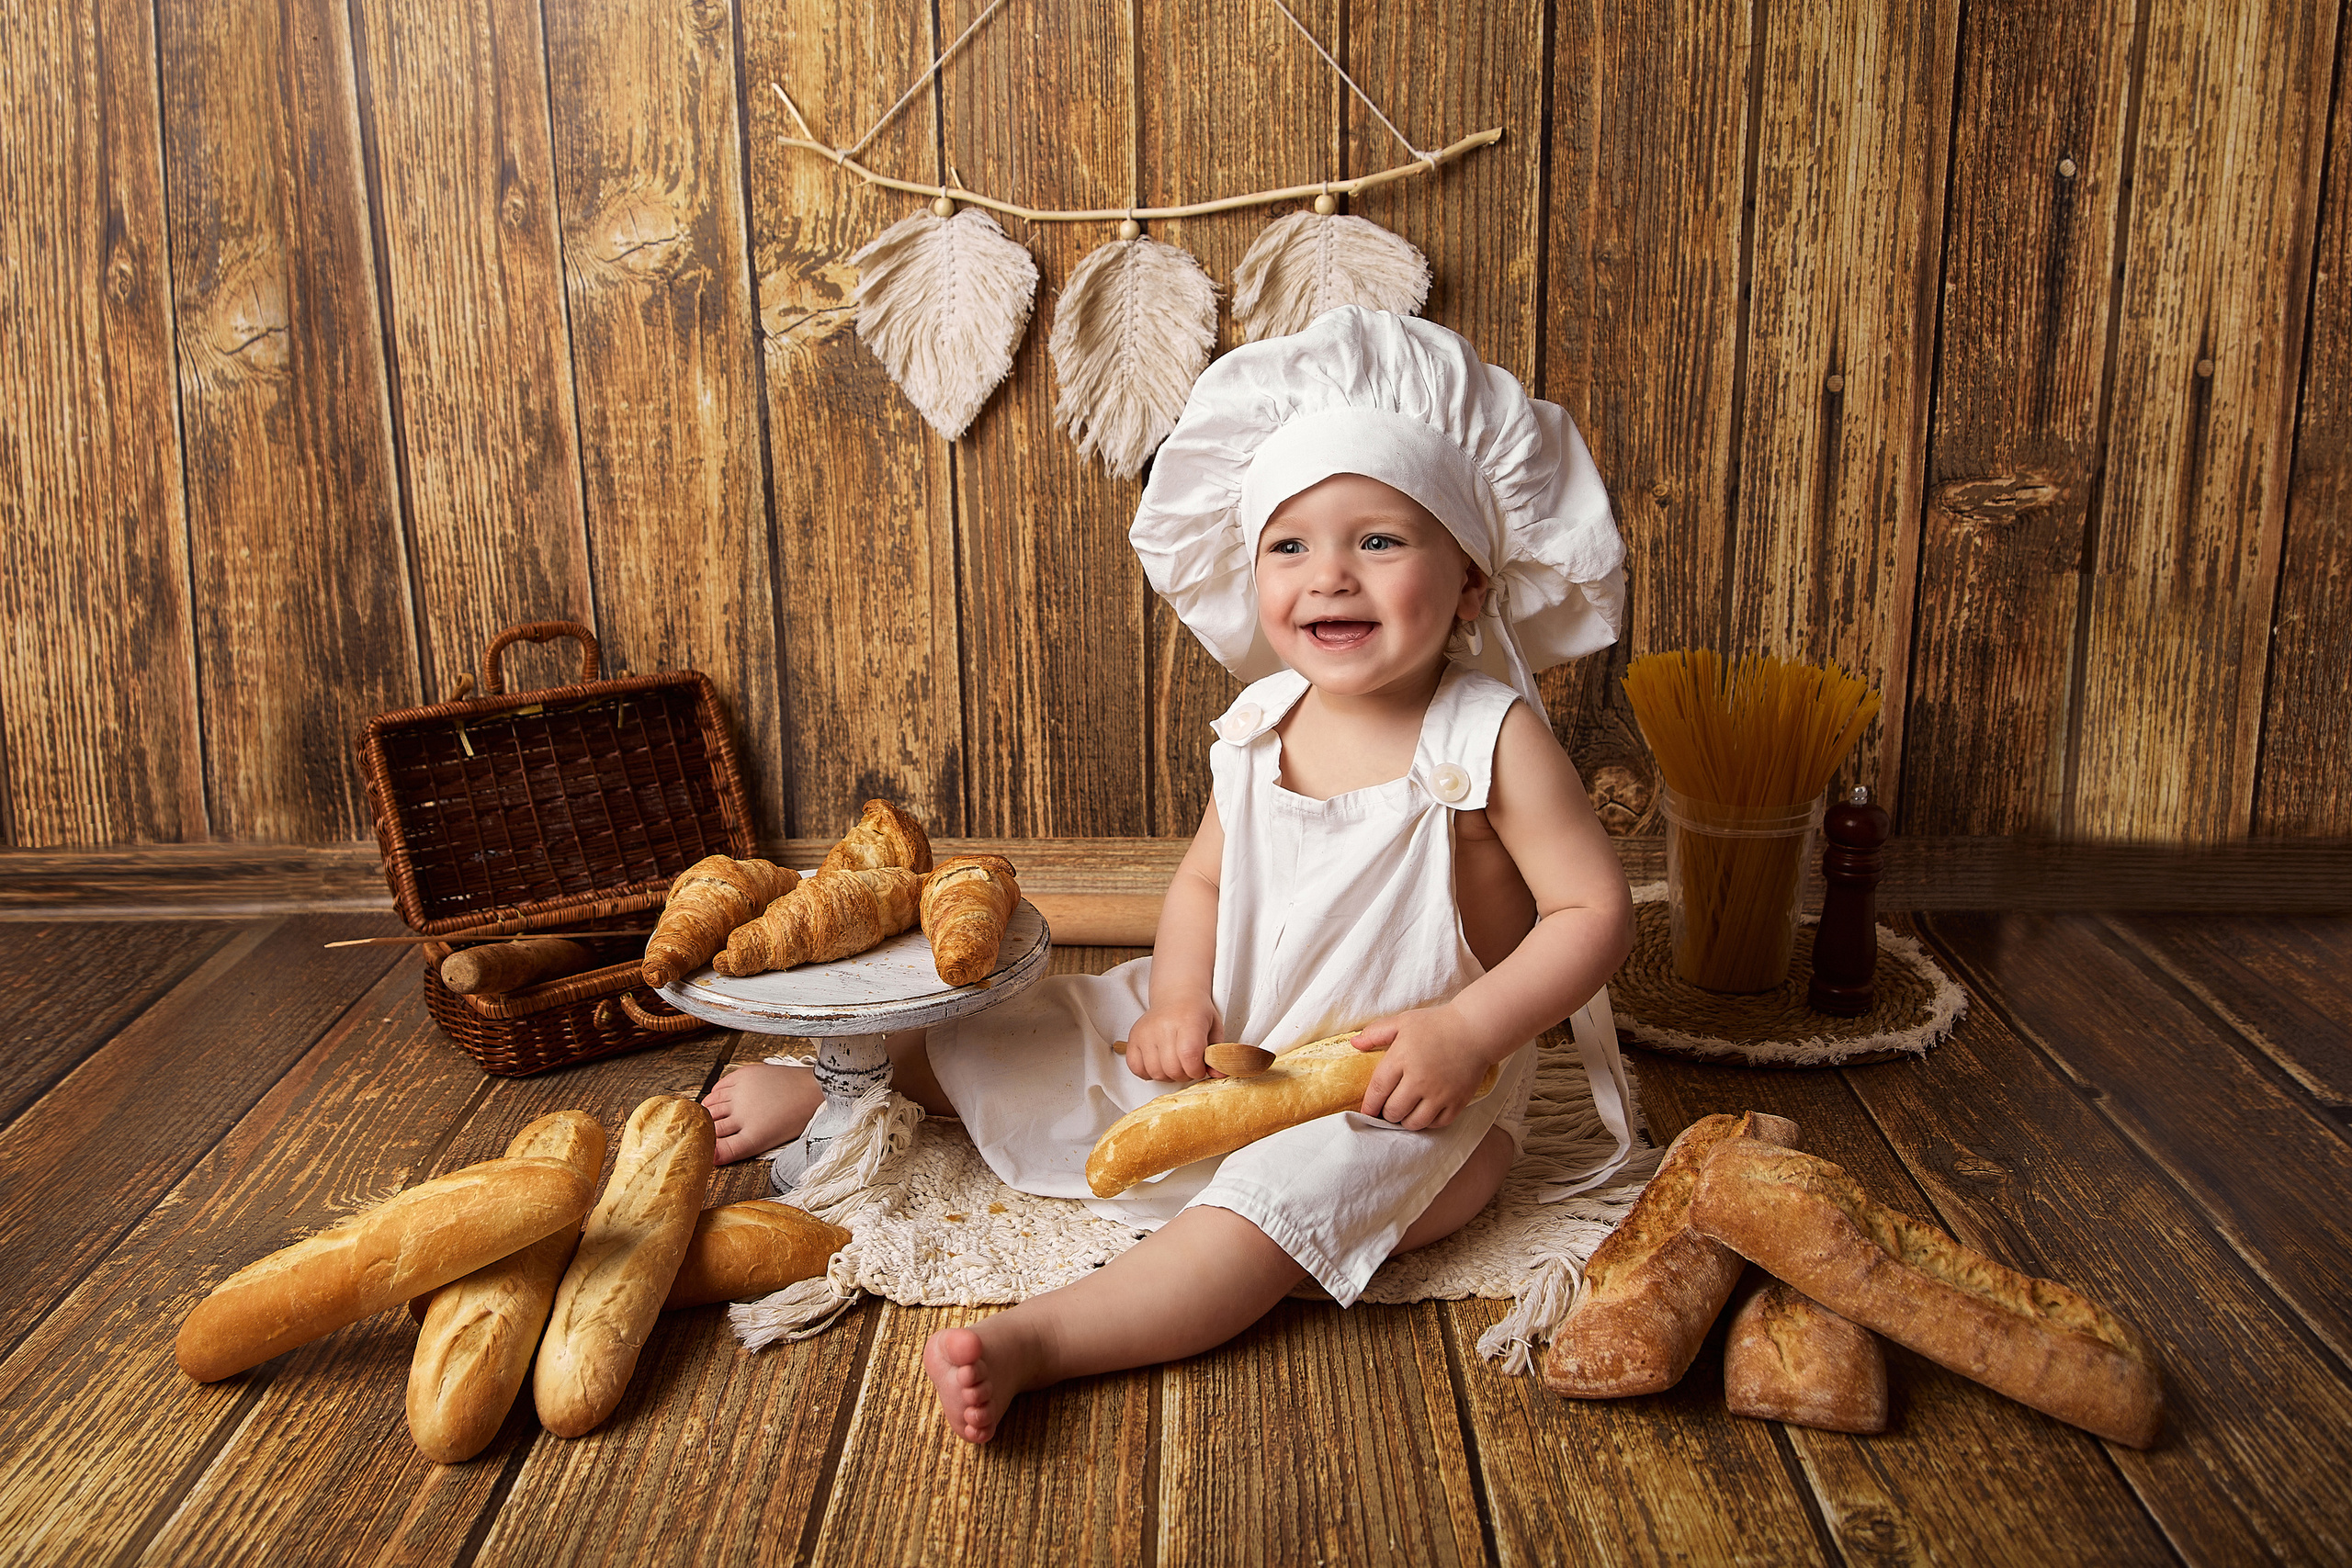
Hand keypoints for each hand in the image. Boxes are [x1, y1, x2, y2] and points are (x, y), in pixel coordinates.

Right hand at [1122, 997, 1219, 1081]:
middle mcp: (1164, 1026)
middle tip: (1189, 1065)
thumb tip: (1218, 1074)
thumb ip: (1217, 1053)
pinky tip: (1159, 1063)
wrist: (1176, 995)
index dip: (1197, 1070)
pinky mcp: (1133, 1038)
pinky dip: (1148, 1072)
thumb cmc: (1195, 1012)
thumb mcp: (1215, 1028)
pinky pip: (1136, 1068)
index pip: (1189, 1056)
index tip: (1200, 1067)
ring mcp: (1146, 1032)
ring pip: (1155, 1072)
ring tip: (1175, 1064)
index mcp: (1188, 1021)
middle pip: (1172, 1069)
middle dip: (1185, 1075)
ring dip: (1168, 1075)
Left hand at [1350, 1005, 1498, 1130]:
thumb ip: (1376, 1033)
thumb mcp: (1403, 1022)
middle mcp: (1420, 1080)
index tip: (1367, 1111)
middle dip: (1386, 1113)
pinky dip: (1427, 1122)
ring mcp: (1440, 1093)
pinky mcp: (1457, 1102)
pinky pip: (1436, 1124)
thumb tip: (1354, 1045)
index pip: (1377, 1091)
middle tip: (1388, 1108)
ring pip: (1413, 1123)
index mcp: (1402, 1059)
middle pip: (1393, 1111)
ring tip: (1406, 1111)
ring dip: (1405, 1120)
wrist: (1475, 1029)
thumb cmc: (1436, 1024)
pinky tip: (1425, 1112)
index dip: (1369, 1106)